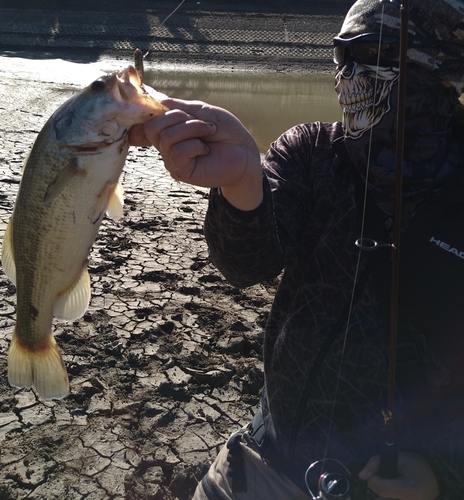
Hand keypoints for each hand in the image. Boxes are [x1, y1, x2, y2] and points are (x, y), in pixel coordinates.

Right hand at [129, 98, 262, 210]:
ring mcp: (172, 159)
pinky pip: (177, 152)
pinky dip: (195, 145)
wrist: (244, 151)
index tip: (159, 106)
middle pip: (152, 127)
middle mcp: (167, 145)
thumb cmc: (226, 131)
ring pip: (166, 137)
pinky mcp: (181, 171)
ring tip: (209, 133)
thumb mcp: (201, 111)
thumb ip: (178, 107)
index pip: (146, 121)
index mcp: (169, 129)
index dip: (146, 113)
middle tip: (201, 122)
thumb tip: (157, 101)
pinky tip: (206, 150)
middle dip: (178, 117)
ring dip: (193, 128)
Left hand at [359, 452, 438, 499]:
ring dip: (380, 495)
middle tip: (381, 480)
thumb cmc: (416, 465)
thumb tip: (361, 476)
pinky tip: (389, 492)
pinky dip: (385, 497)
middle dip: (376, 490)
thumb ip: (377, 463)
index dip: (373, 480)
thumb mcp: (397, 457)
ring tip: (387, 486)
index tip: (375, 474)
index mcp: (409, 491)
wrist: (435, 478)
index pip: (380, 489)